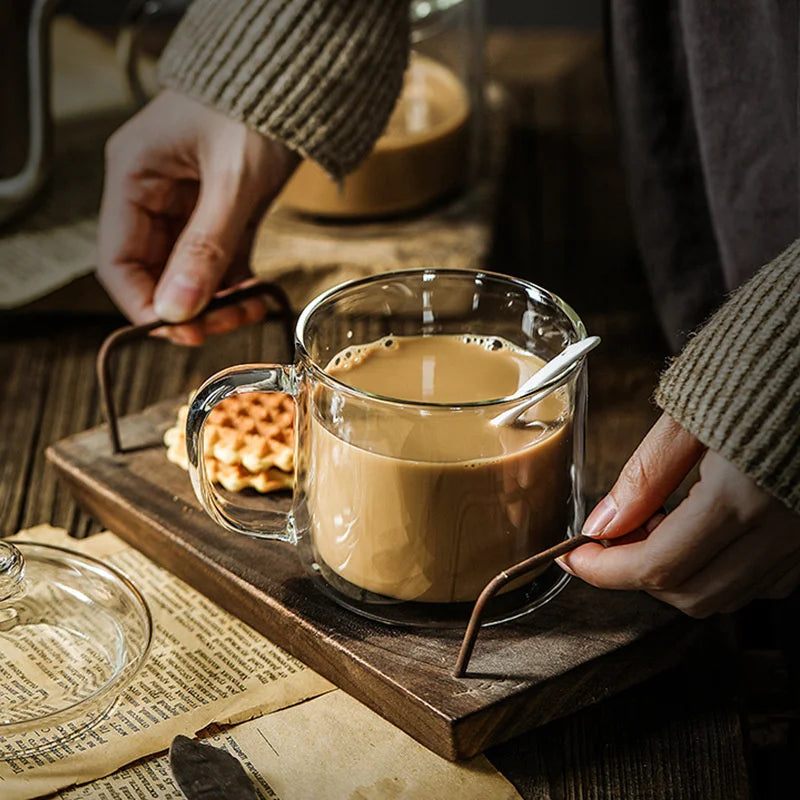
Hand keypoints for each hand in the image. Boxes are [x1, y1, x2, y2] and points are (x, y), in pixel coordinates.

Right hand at [97, 90, 297, 344]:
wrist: (298, 77)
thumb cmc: (256, 104)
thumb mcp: (231, 180)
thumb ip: (206, 248)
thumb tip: (179, 311)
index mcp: (135, 176)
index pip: (118, 261)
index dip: (145, 304)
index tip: (181, 333)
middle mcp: (154, 193)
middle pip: (156, 272)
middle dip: (188, 307)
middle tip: (223, 326)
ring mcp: (188, 204)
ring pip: (190, 272)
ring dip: (217, 300)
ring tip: (249, 310)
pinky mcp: (221, 210)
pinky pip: (220, 260)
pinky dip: (237, 283)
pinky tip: (257, 296)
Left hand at [558, 413, 799, 615]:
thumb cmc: (756, 367)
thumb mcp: (688, 416)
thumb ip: (645, 476)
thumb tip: (603, 524)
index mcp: (741, 496)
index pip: (658, 565)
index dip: (604, 571)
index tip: (574, 557)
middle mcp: (779, 528)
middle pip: (690, 593)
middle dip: (635, 574)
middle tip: (612, 534)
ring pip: (726, 595)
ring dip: (676, 573)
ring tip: (656, 521)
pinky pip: (761, 581)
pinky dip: (717, 570)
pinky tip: (699, 530)